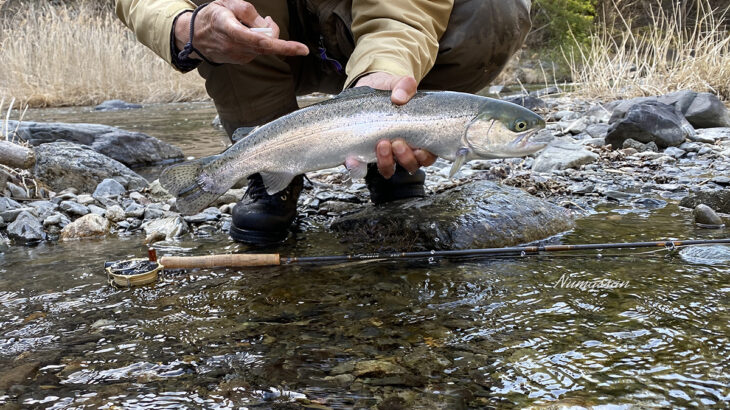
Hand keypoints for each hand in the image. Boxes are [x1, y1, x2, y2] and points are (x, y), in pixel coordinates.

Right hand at [174, 0, 308, 64]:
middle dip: (277, 36)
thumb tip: (266, 26)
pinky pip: (257, 51)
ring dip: (266, 36)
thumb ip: (248, 12)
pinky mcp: (240, 60)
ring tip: (254, 23)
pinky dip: (260, 42)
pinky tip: (250, 33)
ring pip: (263, 48)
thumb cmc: (212, 16)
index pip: (260, 40)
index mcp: (229, 28)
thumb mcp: (227, 4)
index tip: (302, 49)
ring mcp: (237, 56)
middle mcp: (234, 46)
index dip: (283, 45)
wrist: (193, 36)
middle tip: (269, 20)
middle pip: (267, 46)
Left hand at [354, 72, 436, 178]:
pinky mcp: (363, 153)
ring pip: (389, 169)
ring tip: (381, 144)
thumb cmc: (391, 91)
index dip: (425, 157)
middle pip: (410, 165)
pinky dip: (358, 167)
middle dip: (405, 158)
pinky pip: (361, 168)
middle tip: (397, 143)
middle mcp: (402, 150)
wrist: (369, 87)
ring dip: (386, 162)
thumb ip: (405, 86)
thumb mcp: (400, 84)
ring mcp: (384, 154)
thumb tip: (399, 97)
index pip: (427, 156)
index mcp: (418, 138)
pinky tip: (353, 160)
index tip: (419, 149)